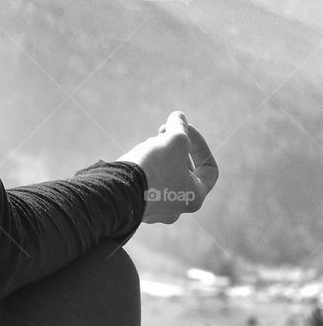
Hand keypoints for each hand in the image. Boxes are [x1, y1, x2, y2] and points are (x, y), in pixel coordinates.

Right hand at [116, 110, 218, 224]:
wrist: (117, 189)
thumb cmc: (153, 167)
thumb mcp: (175, 139)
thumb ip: (180, 127)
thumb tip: (179, 117)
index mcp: (194, 197)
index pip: (209, 169)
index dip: (201, 145)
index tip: (185, 130)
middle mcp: (176, 208)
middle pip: (184, 170)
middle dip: (176, 147)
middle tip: (162, 132)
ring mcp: (155, 208)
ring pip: (164, 174)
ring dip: (160, 154)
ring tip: (149, 143)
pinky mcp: (136, 204)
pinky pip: (147, 181)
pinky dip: (146, 166)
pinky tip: (137, 155)